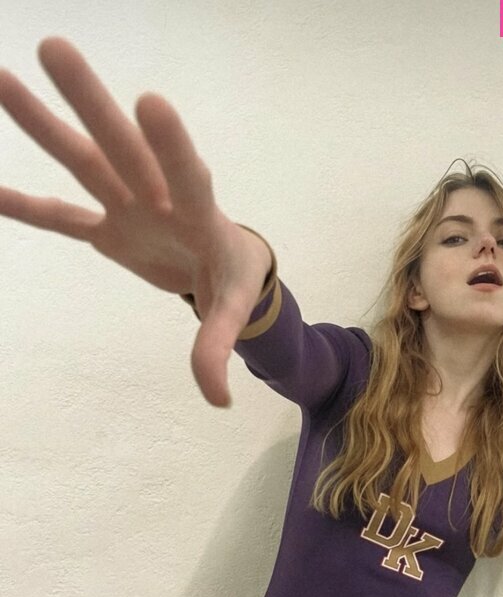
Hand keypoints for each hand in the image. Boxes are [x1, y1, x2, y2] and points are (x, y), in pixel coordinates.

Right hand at [0, 37, 271, 406]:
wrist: (226, 266)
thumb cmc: (236, 280)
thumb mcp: (235, 311)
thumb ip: (219, 347)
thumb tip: (218, 399)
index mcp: (200, 214)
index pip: (188, 175)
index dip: (170, 145)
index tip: (150, 103)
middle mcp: (158, 198)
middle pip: (122, 149)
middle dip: (91, 104)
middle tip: (54, 47)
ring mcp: (127, 207)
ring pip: (82, 163)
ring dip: (44, 124)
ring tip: (1, 76)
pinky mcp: (107, 228)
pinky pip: (61, 218)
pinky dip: (27, 208)